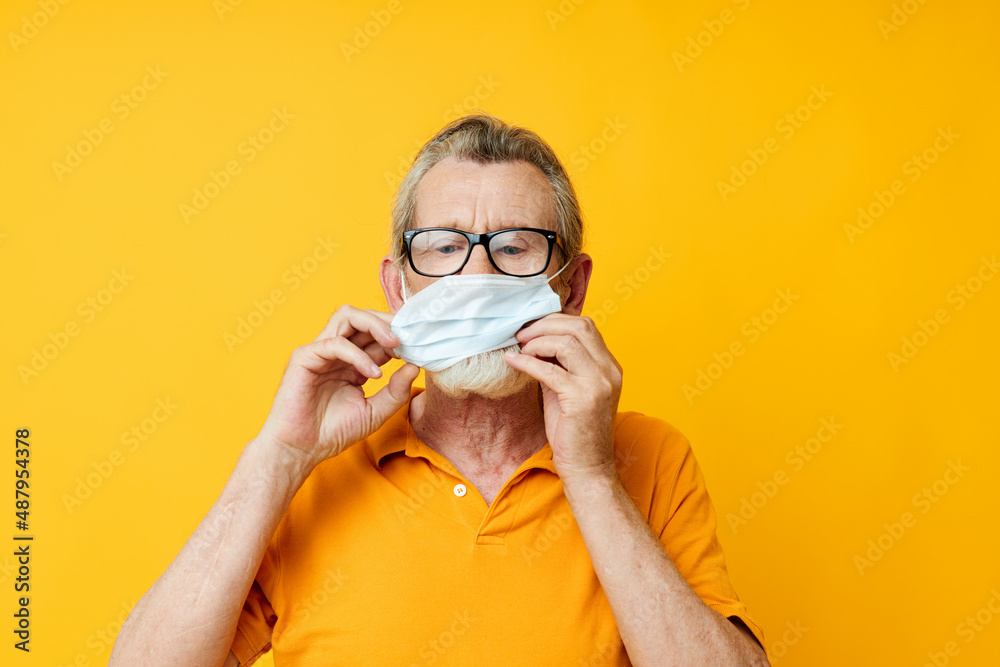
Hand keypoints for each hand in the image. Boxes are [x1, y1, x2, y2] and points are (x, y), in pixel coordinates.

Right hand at [257, 305, 419, 471]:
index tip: (419, 346)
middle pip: (363, 317)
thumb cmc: (333, 431)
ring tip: (394, 343)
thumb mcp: (375, 412)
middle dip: (389, 322)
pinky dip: (358, 355)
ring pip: (347, 316)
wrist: (301, 450)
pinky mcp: (304, 357)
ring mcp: (320, 351)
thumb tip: (416, 366)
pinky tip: (372, 373)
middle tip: (409, 338)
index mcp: (353, 361)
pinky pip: (335, 343)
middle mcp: (337, 351)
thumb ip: (396, 391)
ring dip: (374, 324)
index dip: (399, 337)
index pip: (377, 336)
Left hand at [504, 314, 622, 483]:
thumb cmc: (575, 433)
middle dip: (545, 325)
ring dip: (537, 342)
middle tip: (521, 334)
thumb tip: (533, 343)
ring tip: (519, 348)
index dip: (555, 321)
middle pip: (579, 327)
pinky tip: (512, 361)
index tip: (531, 327)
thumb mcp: (567, 391)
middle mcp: (609, 371)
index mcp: (610, 367)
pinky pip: (550, 370)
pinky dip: (527, 362)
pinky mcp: (582, 399)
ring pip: (567, 342)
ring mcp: (599, 384)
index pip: (586, 326)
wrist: (587, 469)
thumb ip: (557, 366)